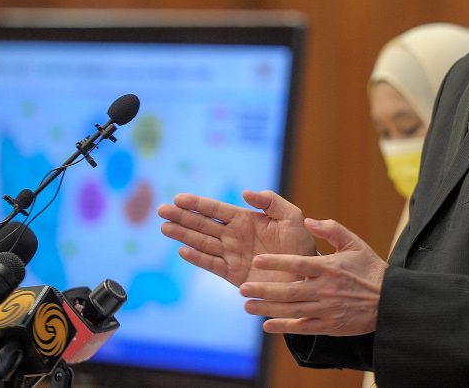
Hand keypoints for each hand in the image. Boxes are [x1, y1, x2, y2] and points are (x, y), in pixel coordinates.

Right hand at [158, 190, 316, 286]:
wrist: (306, 275)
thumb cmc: (301, 244)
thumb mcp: (291, 216)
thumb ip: (270, 201)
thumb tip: (245, 192)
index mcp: (245, 219)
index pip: (216, 209)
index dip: (197, 204)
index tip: (178, 198)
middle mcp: (234, 236)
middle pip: (202, 224)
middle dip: (182, 217)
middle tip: (161, 210)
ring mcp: (232, 255)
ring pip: (202, 243)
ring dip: (183, 235)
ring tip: (164, 227)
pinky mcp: (233, 274)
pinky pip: (212, 265)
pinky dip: (197, 258)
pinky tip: (182, 251)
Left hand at [239, 217, 387, 335]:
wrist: (389, 301)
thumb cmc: (370, 269)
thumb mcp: (355, 243)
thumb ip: (331, 230)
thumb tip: (309, 221)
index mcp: (329, 267)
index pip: (297, 263)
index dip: (276, 262)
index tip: (257, 261)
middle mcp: (324, 289)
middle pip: (289, 290)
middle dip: (264, 290)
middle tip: (242, 288)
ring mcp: (326, 309)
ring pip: (291, 310)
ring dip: (267, 308)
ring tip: (247, 306)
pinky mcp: (329, 326)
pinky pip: (302, 328)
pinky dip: (283, 327)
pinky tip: (267, 325)